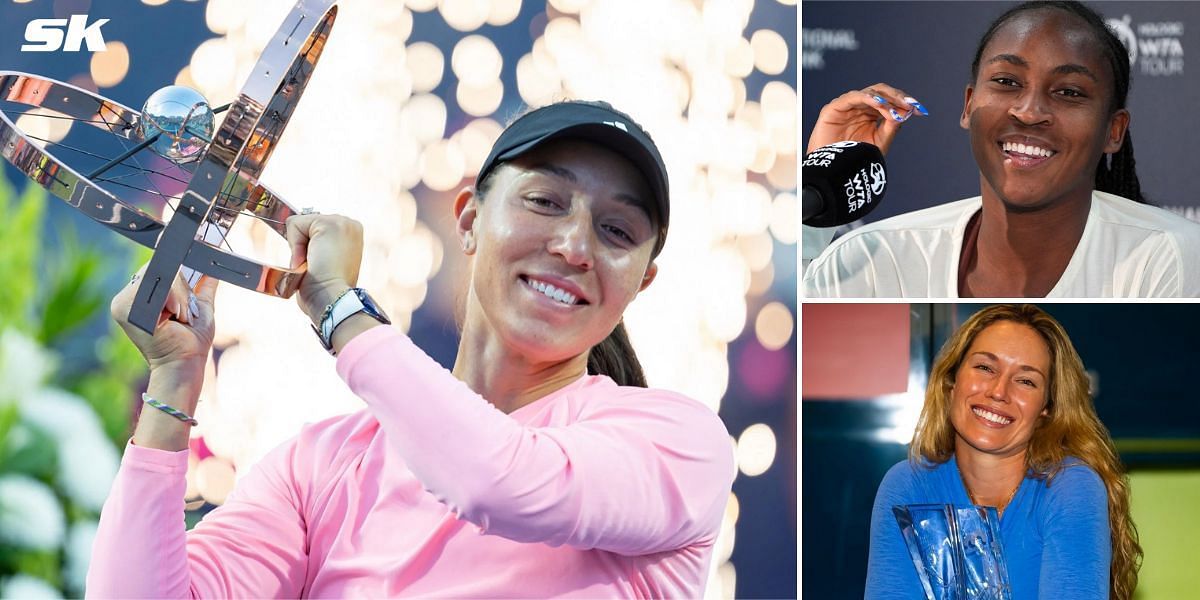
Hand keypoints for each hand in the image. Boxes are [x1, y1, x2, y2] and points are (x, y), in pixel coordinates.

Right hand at [111, 265, 216, 377]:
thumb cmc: (192, 339)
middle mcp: (127, 297)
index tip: (188, 297)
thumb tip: (213, 263)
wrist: (187, 362)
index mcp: (141, 295)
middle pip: (159, 269)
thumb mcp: (199, 305)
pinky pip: (157, 287)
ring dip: (180, 298)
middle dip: (181, 290)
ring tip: (180, 318)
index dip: (177, 276)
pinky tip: (174, 317)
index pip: (158, 268)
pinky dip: (174, 300)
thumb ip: (203, 284)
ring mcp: (122, 303)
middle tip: (184, 315)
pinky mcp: (124, 308)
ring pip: (161, 276)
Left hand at [286, 213, 363, 323]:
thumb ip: (316, 247)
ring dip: (300, 247)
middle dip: (304, 246)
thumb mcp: (324, 263)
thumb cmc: (326, 291)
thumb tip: (297, 242)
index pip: (315, 229)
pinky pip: (294, 223)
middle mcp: (350, 225)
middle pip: (307, 224)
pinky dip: (295, 245)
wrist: (332, 300)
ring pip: (300, 223)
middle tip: (317, 266)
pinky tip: (310, 259)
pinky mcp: (329, 224)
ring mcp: (342, 222)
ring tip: (315, 264)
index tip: (321, 265)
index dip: (309, 248)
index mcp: (352, 235)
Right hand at [806, 83, 927, 154]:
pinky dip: (868, 97)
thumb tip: (906, 111)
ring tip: (895, 109)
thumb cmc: (854, 160)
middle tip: (910, 104)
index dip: (904, 102)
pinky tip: (880, 104)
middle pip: (882, 92)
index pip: (890, 101)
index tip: (920, 110)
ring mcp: (847, 107)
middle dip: (898, 97)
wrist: (832, 172)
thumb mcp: (879, 143)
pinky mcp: (834, 108)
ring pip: (870, 92)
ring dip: (885, 98)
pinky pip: (854, 97)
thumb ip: (892, 127)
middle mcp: (860, 108)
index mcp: (870, 114)